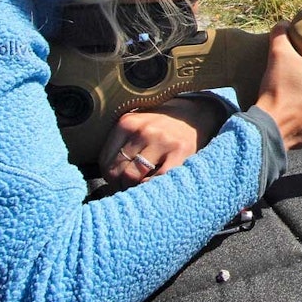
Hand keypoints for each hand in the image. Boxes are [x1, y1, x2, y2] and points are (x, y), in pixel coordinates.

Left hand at [98, 96, 228, 188]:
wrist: (196, 114)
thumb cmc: (161, 125)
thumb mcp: (137, 125)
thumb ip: (121, 144)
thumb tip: (108, 177)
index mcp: (127, 123)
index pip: (105, 161)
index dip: (109, 177)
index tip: (117, 181)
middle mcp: (142, 130)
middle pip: (118, 171)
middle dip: (120, 184)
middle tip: (129, 187)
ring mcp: (161, 141)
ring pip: (133, 177)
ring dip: (135, 187)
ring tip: (141, 186)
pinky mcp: (179, 151)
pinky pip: (157, 178)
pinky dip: (153, 186)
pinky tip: (156, 183)